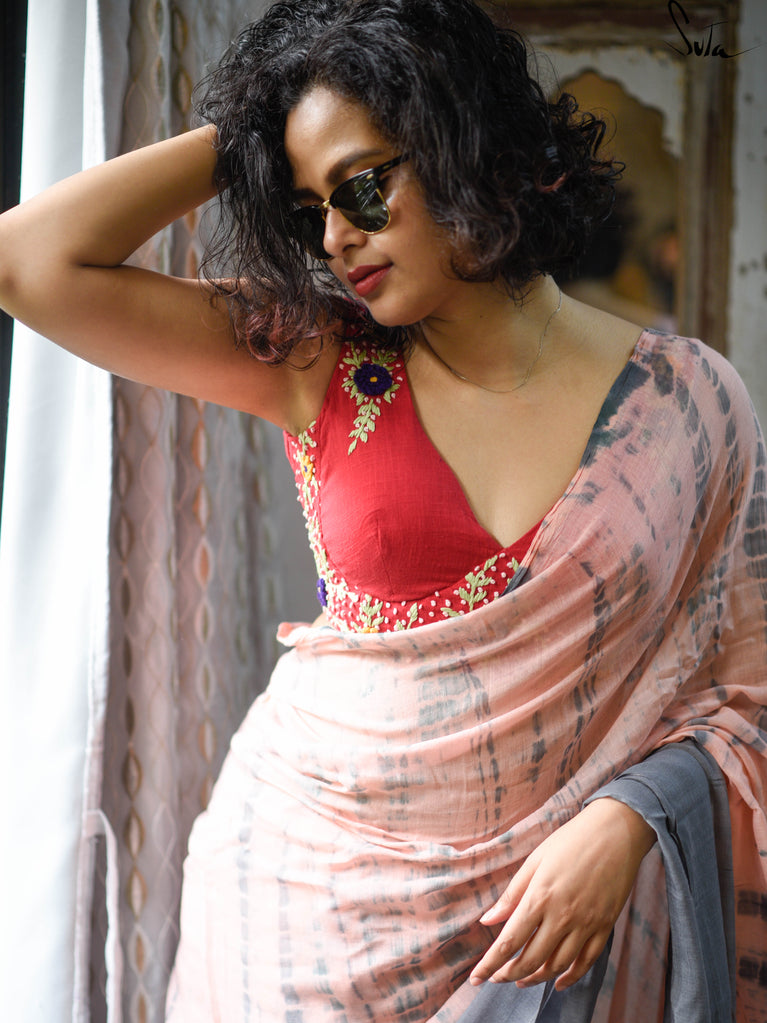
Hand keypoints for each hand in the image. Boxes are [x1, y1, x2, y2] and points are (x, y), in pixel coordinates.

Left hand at [469, 797, 655, 990]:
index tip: (476, 978)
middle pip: (531, 960)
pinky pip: (586, 962)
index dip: (490, 964)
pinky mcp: (605, 926)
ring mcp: (586, 924)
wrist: (616, 831)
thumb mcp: (535, 859)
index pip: (509, 941)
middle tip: (497, 978)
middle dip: (509, 974)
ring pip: (558, 966)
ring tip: (521, 979)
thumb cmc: (571, 840)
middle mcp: (562, 916)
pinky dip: (570, 977)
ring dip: (536, 978)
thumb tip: (487, 920)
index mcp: (540, 896)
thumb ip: (512, 894)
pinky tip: (558, 982)